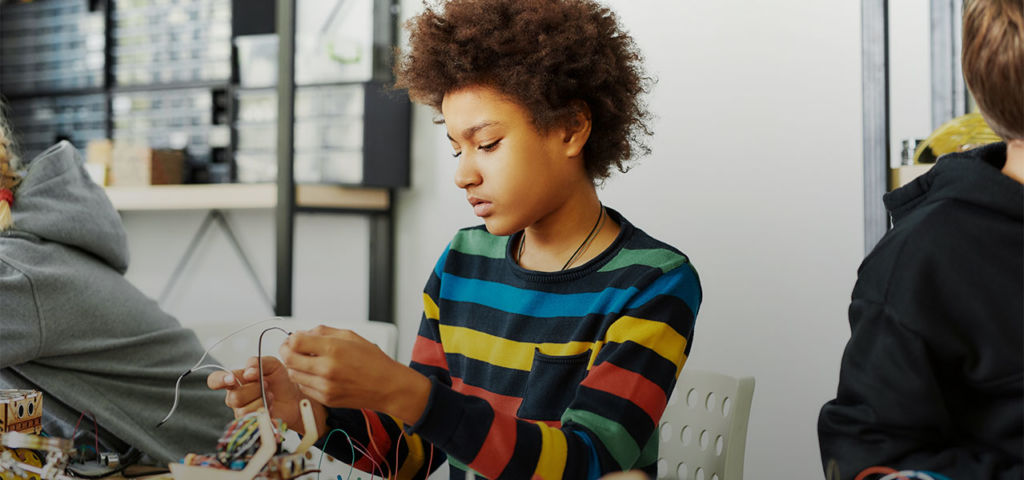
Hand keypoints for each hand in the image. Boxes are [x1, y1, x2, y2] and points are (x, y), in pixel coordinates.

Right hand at [206, 355, 325, 435]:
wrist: (296, 397)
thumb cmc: (281, 380)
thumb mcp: (272, 364)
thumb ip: (258, 362)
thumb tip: (248, 372)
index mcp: (236, 380)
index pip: (215, 380)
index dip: (219, 380)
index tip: (232, 379)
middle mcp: (235, 396)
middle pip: (233, 397)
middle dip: (254, 390)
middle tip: (267, 384)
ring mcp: (242, 411)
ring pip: (243, 410)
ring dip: (261, 401)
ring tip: (271, 395)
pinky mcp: (251, 424)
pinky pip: (252, 421)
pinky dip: (265, 411)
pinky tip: (271, 406)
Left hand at [279, 325, 430, 424]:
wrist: (388, 387)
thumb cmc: (373, 360)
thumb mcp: (351, 336)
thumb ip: (324, 332)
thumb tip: (303, 333)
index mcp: (334, 349)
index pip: (296, 342)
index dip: (291, 339)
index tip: (294, 339)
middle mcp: (327, 369)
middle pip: (289, 359)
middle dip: (286, 351)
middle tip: (291, 348)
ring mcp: (325, 386)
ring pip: (293, 375)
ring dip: (295, 366)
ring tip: (306, 361)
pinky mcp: (326, 399)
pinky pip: (304, 387)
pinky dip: (305, 380)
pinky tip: (316, 374)